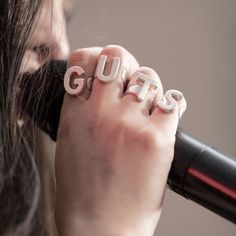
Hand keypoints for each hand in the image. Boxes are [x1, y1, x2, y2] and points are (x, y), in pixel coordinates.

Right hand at [55, 45, 186, 235]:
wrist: (100, 227)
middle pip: (117, 57)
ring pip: (148, 77)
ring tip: (145, 105)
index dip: (93, 58)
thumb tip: (93, 92)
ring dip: (147, 87)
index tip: (101, 64)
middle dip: (123, 63)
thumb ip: (81, 113)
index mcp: (76, 114)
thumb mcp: (70, 145)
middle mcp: (101, 112)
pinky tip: (162, 116)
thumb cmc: (84, 193)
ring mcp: (130, 123)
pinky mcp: (158, 137)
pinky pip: (171, 102)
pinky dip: (169, 105)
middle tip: (127, 77)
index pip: (82, 62)